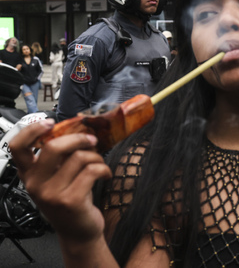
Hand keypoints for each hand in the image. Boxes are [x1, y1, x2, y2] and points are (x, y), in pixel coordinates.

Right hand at [9, 120, 111, 244]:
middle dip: (78, 138)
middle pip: (53, 147)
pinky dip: (104, 169)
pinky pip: (92, 170)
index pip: (17, 147)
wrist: (78, 232)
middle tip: (91, 140)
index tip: (50, 123)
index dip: (32, 130)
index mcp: (29, 175)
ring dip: (96, 157)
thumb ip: (60, 156)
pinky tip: (105, 175)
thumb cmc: (71, 199)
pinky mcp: (70, 200)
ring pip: (79, 157)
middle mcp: (36, 184)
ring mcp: (51, 194)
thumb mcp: (58, 177)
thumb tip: (77, 128)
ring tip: (99, 165)